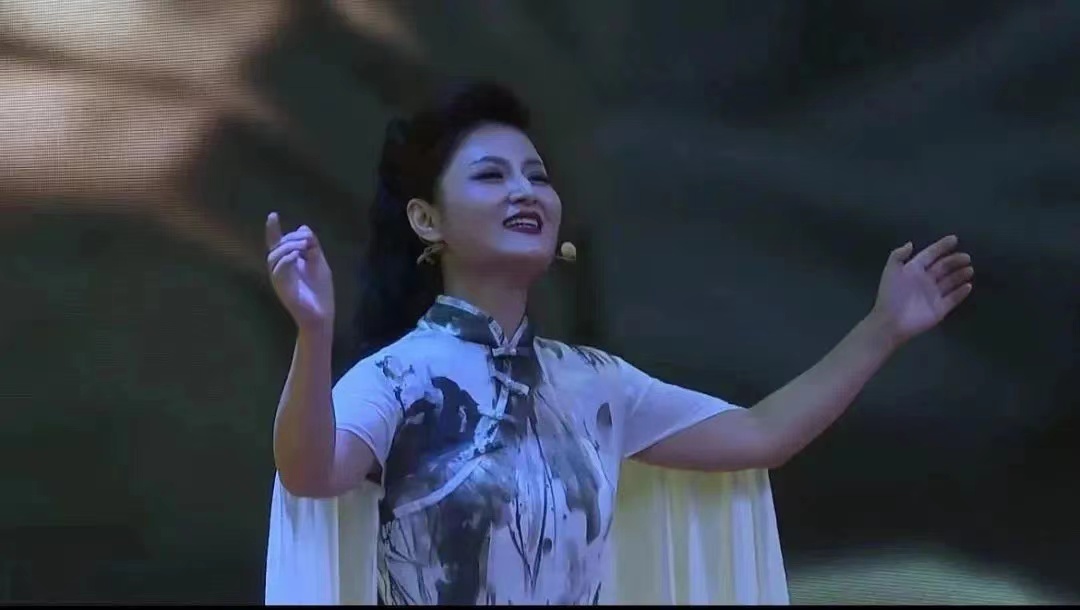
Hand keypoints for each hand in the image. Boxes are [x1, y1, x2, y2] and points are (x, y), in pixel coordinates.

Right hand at [265, 212, 334, 331]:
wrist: (322, 314)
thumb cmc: (320, 291)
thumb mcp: (319, 262)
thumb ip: (312, 246)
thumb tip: (303, 227)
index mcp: (289, 263)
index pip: (278, 243)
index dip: (273, 230)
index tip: (273, 215)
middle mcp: (280, 269)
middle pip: (277, 246)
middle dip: (291, 238)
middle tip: (307, 241)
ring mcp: (279, 278)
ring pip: (274, 255)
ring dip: (290, 246)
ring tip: (304, 246)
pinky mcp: (281, 286)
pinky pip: (278, 268)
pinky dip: (287, 258)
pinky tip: (297, 256)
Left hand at [871, 235, 973, 344]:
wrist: (891, 322)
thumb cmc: (891, 295)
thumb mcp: (891, 271)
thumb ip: (898, 255)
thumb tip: (911, 243)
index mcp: (913, 270)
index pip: (929, 255)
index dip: (940, 247)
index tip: (954, 239)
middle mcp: (924, 281)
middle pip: (943, 267)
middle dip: (954, 261)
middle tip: (966, 257)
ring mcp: (933, 295)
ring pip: (950, 282)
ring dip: (960, 275)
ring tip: (969, 269)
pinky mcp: (939, 309)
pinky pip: (953, 299)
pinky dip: (961, 292)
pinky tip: (968, 285)